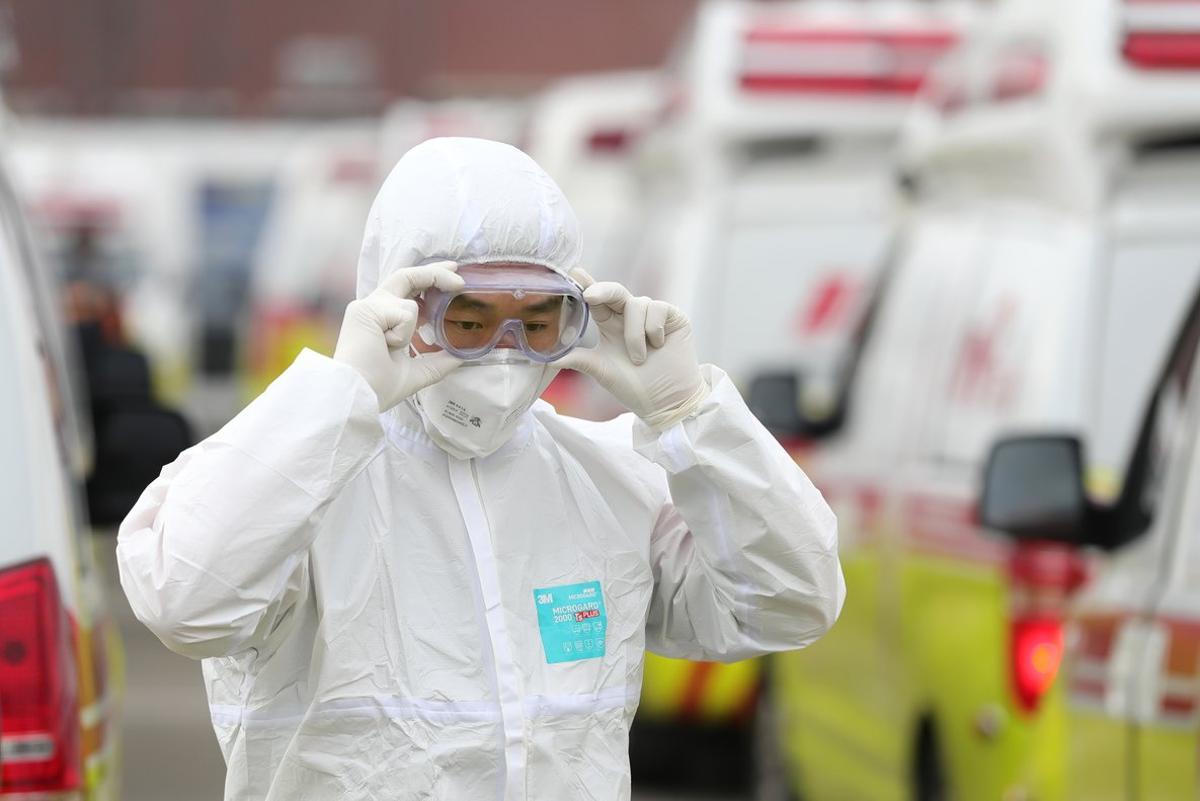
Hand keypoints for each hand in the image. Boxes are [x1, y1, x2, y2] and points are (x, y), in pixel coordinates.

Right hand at [333, 261, 464, 410]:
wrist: (359, 395)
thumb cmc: (378, 387)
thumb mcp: (416, 372)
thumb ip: (437, 362)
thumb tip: (460, 357)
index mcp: (381, 318)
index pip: (407, 288)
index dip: (429, 278)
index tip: (453, 273)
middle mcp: (373, 307)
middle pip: (408, 277)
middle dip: (436, 273)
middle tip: (459, 277)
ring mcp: (367, 306)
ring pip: (411, 305)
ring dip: (408, 333)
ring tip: (388, 349)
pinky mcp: (366, 309)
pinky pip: (404, 314)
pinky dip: (402, 334)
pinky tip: (384, 345)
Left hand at [555, 270, 707, 429]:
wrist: (667, 402)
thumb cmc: (635, 388)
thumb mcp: (602, 371)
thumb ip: (579, 360)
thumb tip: (549, 359)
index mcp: (610, 325)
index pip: (596, 301)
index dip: (586, 285)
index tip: (574, 274)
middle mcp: (629, 316)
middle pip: (614, 291)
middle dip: (602, 290)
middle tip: (590, 295)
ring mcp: (651, 316)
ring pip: (637, 305)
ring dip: (634, 334)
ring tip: (639, 359)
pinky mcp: (673, 317)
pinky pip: (657, 309)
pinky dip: (653, 329)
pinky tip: (658, 346)